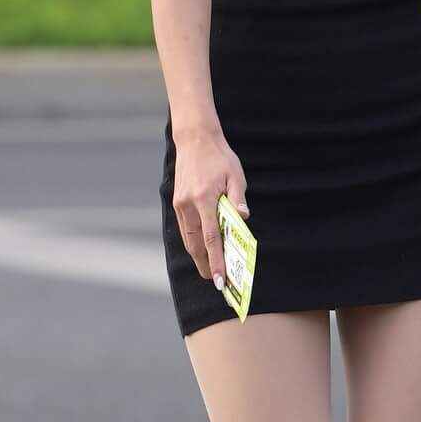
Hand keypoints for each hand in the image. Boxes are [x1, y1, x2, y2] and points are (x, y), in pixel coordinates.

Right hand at [170, 127, 249, 291]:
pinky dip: (192, 242)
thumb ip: (238, 198)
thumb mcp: (235, 175)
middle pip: (196, 244)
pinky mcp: (177, 202)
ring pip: (188, 239)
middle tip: (216, 282)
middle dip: (206, 265)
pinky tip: (201, 251)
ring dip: (198, 256)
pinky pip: (184, 229)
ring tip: (209, 270)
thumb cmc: (219, 157)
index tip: (220, 278)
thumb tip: (243, 218)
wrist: (195, 139)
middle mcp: (188, 204)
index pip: (211, 237)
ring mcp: (180, 204)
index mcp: (204, 198)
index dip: (216, 260)